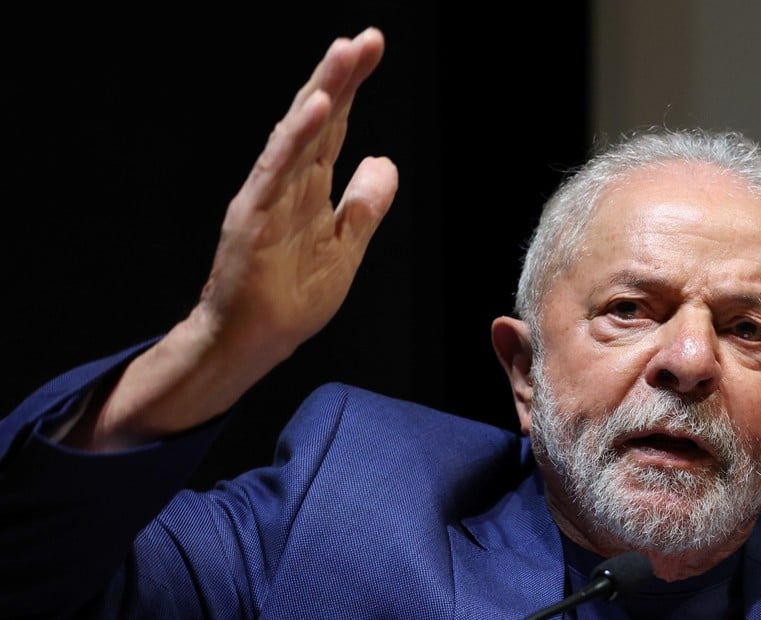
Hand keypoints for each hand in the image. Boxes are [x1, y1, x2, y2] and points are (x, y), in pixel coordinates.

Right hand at [73, 28, 397, 447]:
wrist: (253, 343)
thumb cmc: (290, 298)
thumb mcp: (347, 248)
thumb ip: (365, 205)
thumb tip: (384, 161)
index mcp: (310, 187)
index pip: (337, 127)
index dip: (354, 87)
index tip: (373, 48)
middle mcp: (288, 182)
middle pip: (319, 119)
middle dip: (342, 76)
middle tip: (368, 39)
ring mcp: (268, 196)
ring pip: (298, 134)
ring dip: (322, 92)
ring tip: (344, 55)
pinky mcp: (252, 216)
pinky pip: (277, 170)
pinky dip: (296, 138)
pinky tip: (317, 109)